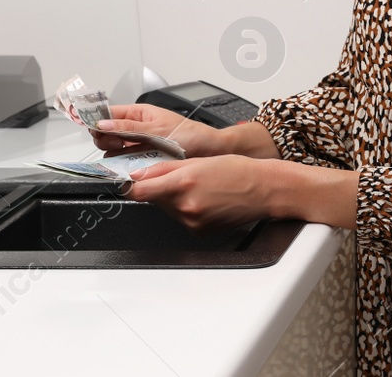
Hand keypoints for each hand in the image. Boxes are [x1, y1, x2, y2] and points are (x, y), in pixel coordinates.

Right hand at [91, 103, 219, 156]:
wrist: (209, 153)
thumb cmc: (190, 135)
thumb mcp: (157, 129)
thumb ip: (128, 128)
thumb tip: (103, 124)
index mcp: (138, 114)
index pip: (109, 114)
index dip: (99, 121)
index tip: (95, 130)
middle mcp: (135, 129)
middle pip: (106, 134)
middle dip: (107, 140)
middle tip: (119, 144)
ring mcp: (138, 146)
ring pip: (114, 151)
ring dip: (116, 155)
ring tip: (130, 156)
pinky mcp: (142, 162)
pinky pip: (125, 165)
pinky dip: (125, 167)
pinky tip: (131, 168)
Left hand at [125, 154, 271, 229]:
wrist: (263, 190)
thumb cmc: (237, 171)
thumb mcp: (198, 160)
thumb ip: (165, 167)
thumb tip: (140, 173)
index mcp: (183, 183)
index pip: (140, 191)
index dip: (130, 185)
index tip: (129, 180)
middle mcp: (185, 206)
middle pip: (153, 199)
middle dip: (158, 188)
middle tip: (178, 178)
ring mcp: (191, 222)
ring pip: (167, 209)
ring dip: (173, 199)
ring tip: (197, 188)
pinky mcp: (198, 231)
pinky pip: (181, 219)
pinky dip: (186, 209)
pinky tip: (204, 200)